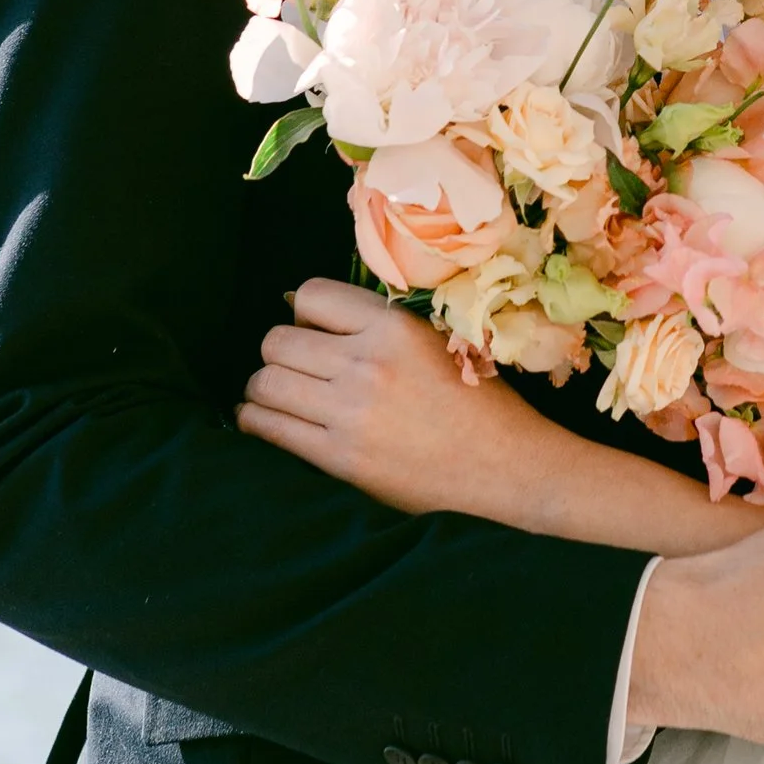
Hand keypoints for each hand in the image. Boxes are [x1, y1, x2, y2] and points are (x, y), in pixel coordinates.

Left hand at [236, 278, 516, 509]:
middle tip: (296, 370)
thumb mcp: (439, 340)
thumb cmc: (480, 404)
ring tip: (278, 397)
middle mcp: (367, 362)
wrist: (508, 469)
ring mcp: (351, 411)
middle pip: (277, 340)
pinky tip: (264, 421)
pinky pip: (269, 428)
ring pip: (265, 382)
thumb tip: (306, 314)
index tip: (314, 333)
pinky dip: (256, 421)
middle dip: (279, 353)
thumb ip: (381, 326)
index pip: (309, 294)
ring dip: (264, 387)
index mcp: (394, 326)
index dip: (304, 314)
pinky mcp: (340, 457)